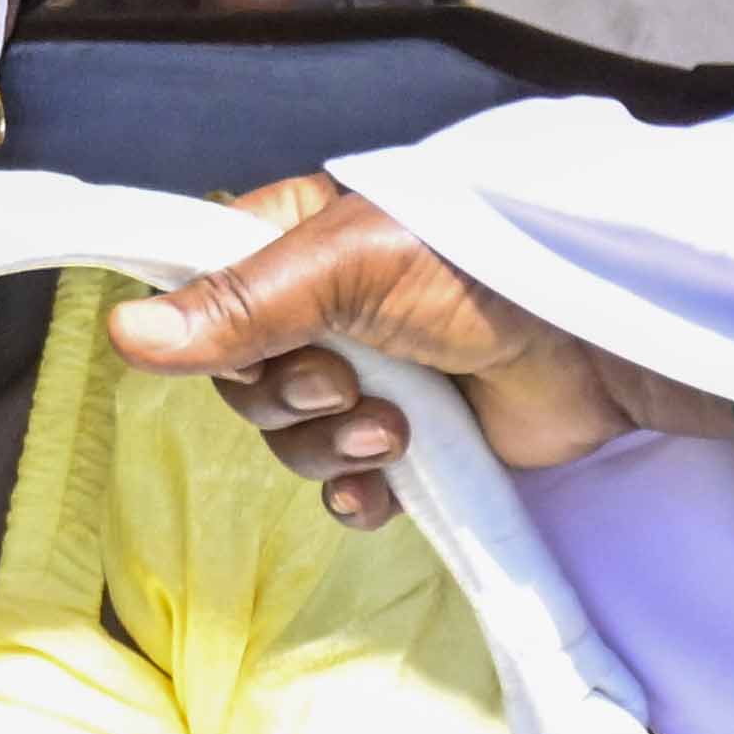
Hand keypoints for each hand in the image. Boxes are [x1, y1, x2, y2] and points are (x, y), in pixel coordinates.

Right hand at [106, 178, 733, 530]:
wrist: (610, 348)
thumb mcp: (355, 266)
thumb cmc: (492, 271)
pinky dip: (357, 495)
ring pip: (289, 438)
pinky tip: (390, 486)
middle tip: (347, 381)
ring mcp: (370, 376)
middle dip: (288, 396)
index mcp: (302, 238)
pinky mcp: (413, 442)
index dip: (208, 325)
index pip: (205, 282)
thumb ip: (244, 303)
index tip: (238, 345)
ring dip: (329, 447)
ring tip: (393, 429)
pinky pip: (341, 487)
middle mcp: (325, 307)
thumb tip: (122, 334)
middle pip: (240, 377)